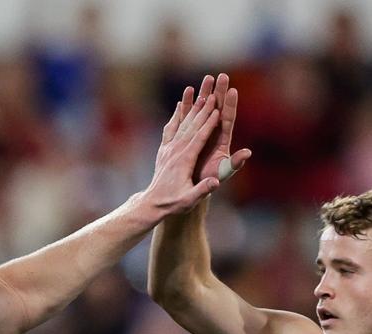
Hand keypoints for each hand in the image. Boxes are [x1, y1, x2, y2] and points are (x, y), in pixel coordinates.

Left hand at [142, 87, 222, 216]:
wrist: (152, 204)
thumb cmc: (174, 203)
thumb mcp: (189, 200)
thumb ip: (202, 190)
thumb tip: (215, 182)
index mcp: (184, 161)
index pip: (199, 138)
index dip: (209, 124)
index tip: (218, 110)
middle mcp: (175, 151)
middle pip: (192, 126)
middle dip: (203, 109)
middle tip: (213, 93)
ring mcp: (168, 149)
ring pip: (182, 123)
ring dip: (192, 107)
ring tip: (201, 92)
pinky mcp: (164, 149)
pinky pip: (171, 128)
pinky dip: (177, 115)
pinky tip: (180, 104)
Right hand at [181, 73, 251, 182]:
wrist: (195, 184)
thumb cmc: (211, 180)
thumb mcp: (223, 171)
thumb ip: (235, 163)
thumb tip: (247, 153)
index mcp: (223, 139)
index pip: (228, 118)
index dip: (230, 105)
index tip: (233, 90)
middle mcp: (214, 132)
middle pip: (218, 108)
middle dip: (219, 92)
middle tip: (221, 76)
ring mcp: (201, 131)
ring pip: (204, 108)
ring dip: (205, 93)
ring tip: (207, 78)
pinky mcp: (189, 133)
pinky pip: (189, 115)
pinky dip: (188, 104)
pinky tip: (188, 91)